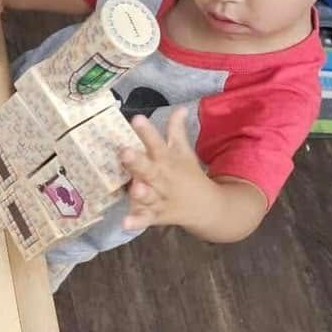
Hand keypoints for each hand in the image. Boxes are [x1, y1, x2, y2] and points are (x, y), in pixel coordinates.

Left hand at [121, 108, 209, 231]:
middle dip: (137, 161)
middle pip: (149, 168)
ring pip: (149, 195)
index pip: (156, 143)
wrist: (207, 207)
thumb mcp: (184, 152)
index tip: (136, 119)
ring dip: (142, 193)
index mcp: (167, 160)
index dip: (147, 132)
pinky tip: (125, 224)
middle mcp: (163, 178)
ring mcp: (161, 198)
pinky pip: (145, 219)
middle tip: (125, 152)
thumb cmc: (188, 175)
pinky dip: (136, 222)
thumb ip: (177, 130)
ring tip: (134, 189)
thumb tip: (180, 107)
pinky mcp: (157, 216)